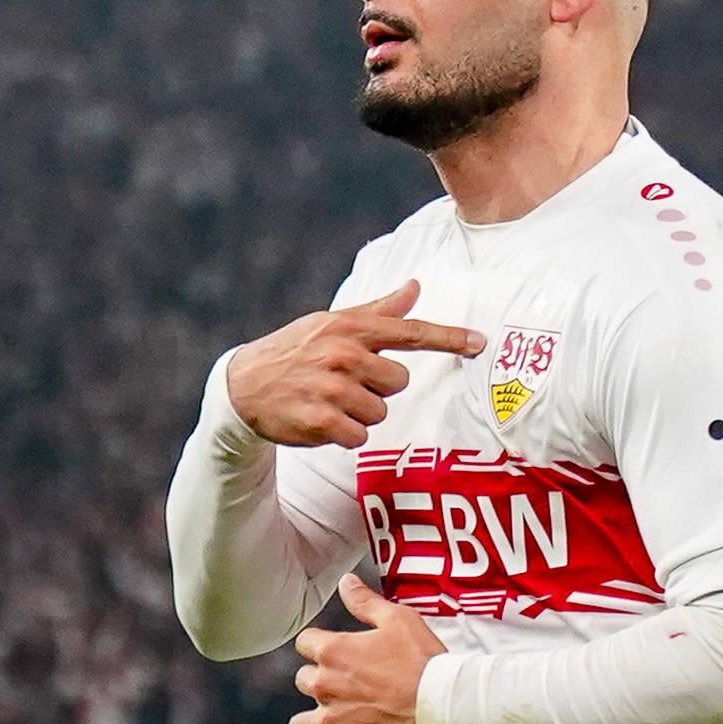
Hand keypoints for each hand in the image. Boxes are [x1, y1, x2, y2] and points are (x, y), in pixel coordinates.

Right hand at [226, 280, 483, 448]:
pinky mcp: (321, 420)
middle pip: (398, 382)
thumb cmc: (294, 351)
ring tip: (329, 402)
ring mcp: (332, 387)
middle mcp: (343, 354)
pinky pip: (359, 436)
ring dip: (359, 414)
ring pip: (379, 413)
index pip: (410, 333)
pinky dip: (344, 435)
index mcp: (349, 328)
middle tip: (344, 384)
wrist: (242, 386)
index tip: (480, 343)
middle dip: (377, 389)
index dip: (449, 338)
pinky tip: (321, 421)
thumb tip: (415, 287)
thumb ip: (377, 311)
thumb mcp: (331, 324)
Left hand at [289, 576, 446, 723]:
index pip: (304, 642)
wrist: (442, 705)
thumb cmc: (423, 659)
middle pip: (302, 681)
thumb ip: (365, 602)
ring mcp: (330, 723)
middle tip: (347, 686)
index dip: (319, 645)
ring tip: (334, 722)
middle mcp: (324, 686)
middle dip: (320, 682)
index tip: (336, 651)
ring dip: (312, 722)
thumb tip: (345, 582)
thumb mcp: (398, 619)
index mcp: (333, 651)